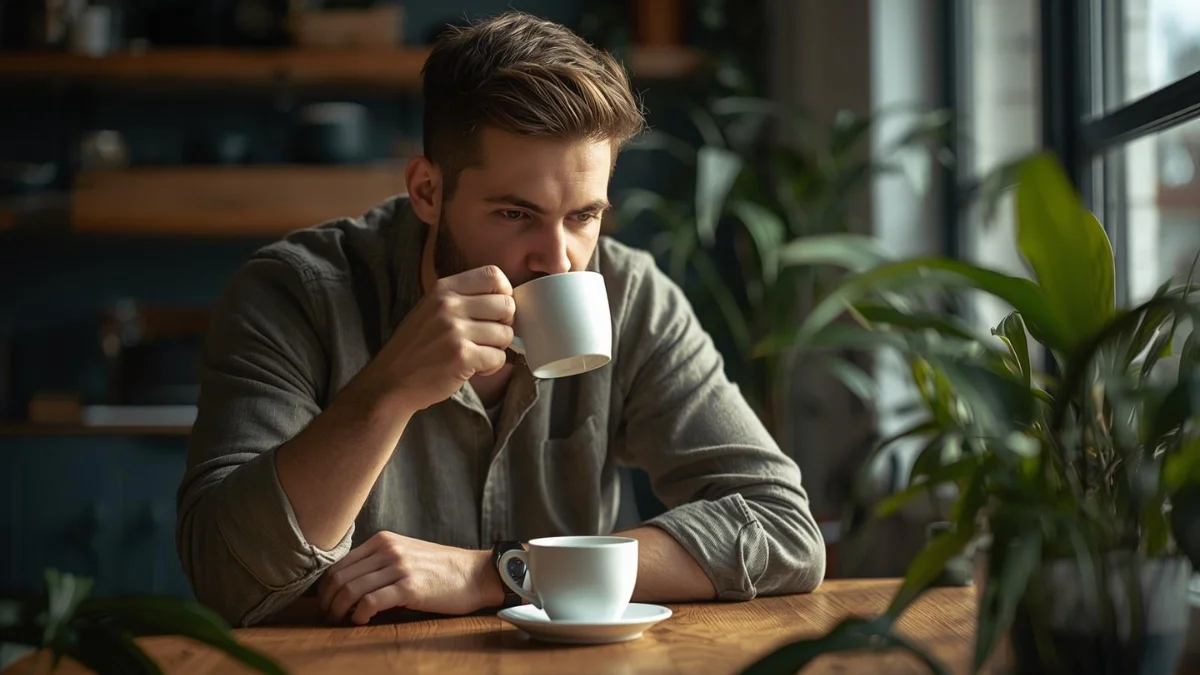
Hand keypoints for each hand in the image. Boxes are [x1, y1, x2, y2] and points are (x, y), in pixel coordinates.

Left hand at [317, 531, 503, 624]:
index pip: (340, 563)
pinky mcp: (409, 587)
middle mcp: (388, 549)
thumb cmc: (440, 569)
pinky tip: (361, 621)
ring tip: (340, 621)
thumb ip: (379, 562)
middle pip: (340, 577)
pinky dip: (359, 615)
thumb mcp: (406, 554)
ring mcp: (399, 567)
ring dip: (339, 610)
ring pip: (351, 590)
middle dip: (327, 600)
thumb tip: (349, 586)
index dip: (326, 586)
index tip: (326, 602)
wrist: (474, 574)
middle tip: (328, 615)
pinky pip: (370, 602)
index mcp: (383, 540)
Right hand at [361, 265, 514, 412]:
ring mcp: (455, 330)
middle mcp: (449, 305)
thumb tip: (507, 300)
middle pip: (506, 305)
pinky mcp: (462, 356)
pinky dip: (492, 367)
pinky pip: (499, 358)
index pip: (493, 275)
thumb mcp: (431, 309)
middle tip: (488, 337)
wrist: (391, 381)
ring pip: (506, 334)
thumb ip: (463, 299)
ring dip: (497, 348)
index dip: (504, 293)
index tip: (496, 310)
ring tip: (477, 354)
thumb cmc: (416, 347)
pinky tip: (474, 368)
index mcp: (443, 289)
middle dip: (504, 324)